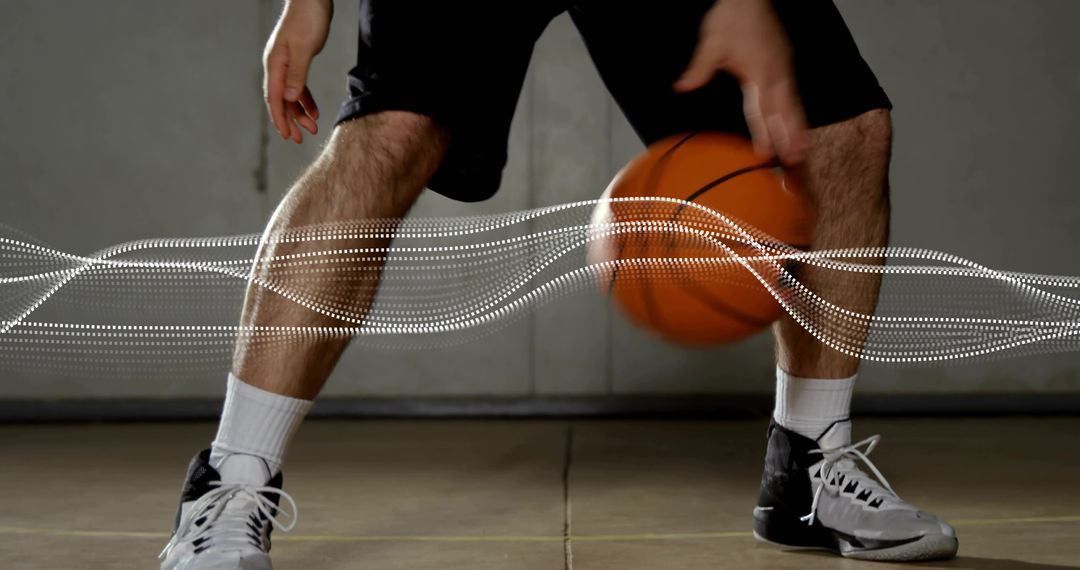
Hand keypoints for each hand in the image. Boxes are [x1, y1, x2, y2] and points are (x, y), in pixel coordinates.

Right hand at [263, 0, 332, 143]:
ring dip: (299, 112)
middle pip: (281, 100)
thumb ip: (296, 73)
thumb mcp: (304, 47)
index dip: (280, 119)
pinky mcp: (297, 60)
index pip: (274, 98)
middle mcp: (277, 65)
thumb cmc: (308, 18)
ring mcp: (286, 63)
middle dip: (290, 120)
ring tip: (311, 128)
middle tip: (300, 139)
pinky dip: (305, 99)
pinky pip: (298, 85)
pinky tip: (313, 110)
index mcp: (275, 64)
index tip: (287, 136)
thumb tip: (288, 97)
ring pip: (290, 94)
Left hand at [675, 0, 808, 163]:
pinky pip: (794, 93)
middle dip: (790, 137)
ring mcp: (784, 68)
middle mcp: (777, 74)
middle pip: (785, 112)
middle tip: (796, 162)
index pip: (763, 110)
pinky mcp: (785, 62)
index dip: (766, 133)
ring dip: (798, 128)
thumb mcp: (711, 44)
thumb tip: (682, 87)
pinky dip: (798, 111)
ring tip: (804, 150)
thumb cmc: (731, 18)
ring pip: (794, 104)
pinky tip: (799, 122)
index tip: (768, 154)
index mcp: (760, 72)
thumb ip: (699, 69)